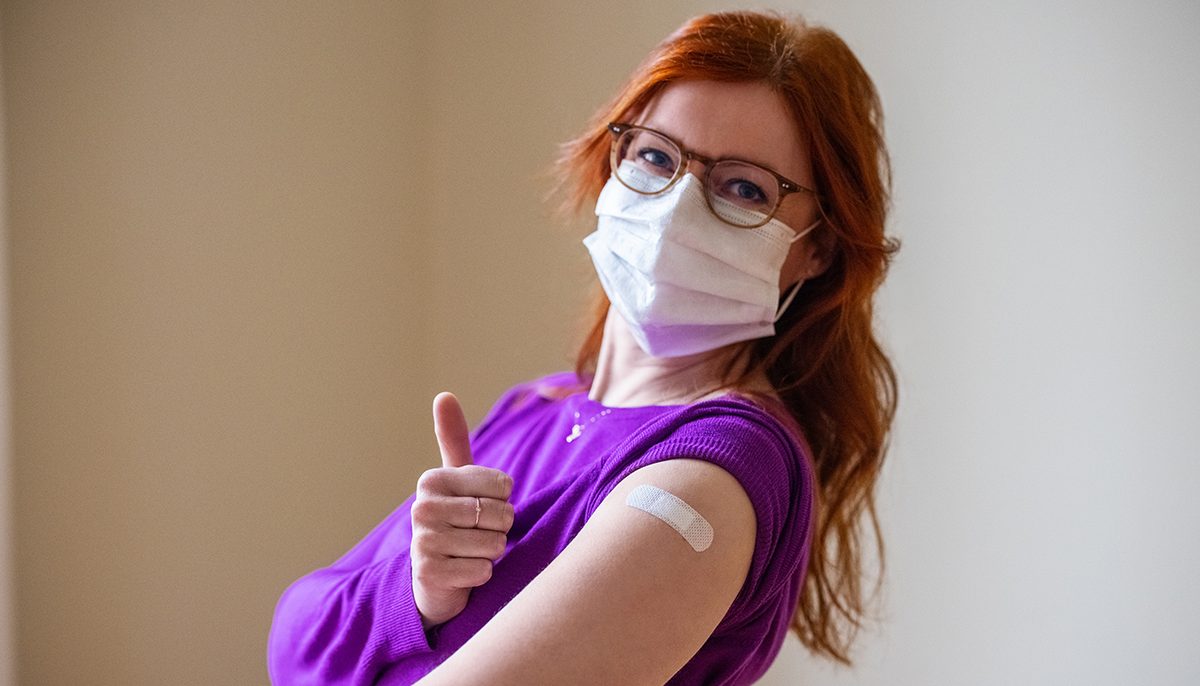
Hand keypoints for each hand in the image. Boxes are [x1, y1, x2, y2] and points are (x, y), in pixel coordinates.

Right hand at [411, 392, 514, 629]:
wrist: (434, 577)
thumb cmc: (455, 520)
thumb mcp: (456, 479)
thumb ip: (453, 439)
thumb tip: (444, 395)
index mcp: (432, 480)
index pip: (502, 485)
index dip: (504, 500)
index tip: (483, 506)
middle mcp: (422, 508)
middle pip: (500, 514)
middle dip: (500, 528)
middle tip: (479, 533)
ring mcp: (423, 542)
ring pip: (494, 543)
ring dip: (492, 552)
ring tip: (471, 551)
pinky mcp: (429, 574)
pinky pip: (482, 570)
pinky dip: (482, 574)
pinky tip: (465, 571)